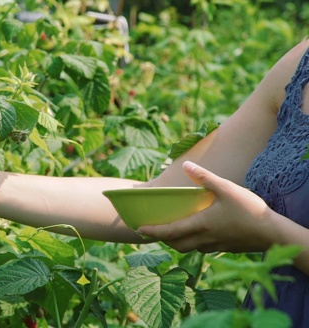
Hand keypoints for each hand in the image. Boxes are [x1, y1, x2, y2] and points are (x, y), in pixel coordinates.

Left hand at [137, 161, 273, 252]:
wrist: (273, 233)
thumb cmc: (249, 210)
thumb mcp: (226, 188)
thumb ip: (204, 177)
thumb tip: (186, 165)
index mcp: (200, 224)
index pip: (169, 232)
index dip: (153, 231)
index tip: (139, 229)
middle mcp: (204, 238)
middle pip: (176, 244)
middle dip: (163, 240)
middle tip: (154, 232)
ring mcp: (216, 245)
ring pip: (190, 248)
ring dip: (178, 242)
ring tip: (173, 233)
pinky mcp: (226, 247)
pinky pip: (203, 248)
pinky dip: (194, 243)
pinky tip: (199, 233)